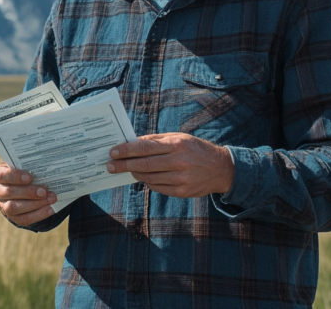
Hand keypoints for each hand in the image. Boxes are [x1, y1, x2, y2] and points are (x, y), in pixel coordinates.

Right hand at [0, 163, 56, 225]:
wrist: (20, 188)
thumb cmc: (24, 173)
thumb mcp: (23, 166)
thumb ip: (29, 166)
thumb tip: (45, 166)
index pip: (2, 175)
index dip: (15, 177)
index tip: (29, 178)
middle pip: (9, 193)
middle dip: (28, 193)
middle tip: (44, 191)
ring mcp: (3, 206)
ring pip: (14, 208)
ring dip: (34, 204)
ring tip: (50, 199)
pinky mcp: (12, 217)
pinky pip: (23, 219)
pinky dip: (38, 214)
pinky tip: (50, 209)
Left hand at [106, 133, 234, 197]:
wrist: (221, 169)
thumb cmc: (195, 149)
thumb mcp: (178, 138)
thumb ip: (156, 140)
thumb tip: (133, 142)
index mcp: (176, 145)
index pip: (145, 148)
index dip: (126, 150)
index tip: (112, 152)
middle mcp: (178, 162)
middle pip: (144, 164)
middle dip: (124, 165)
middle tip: (109, 165)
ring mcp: (181, 179)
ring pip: (149, 178)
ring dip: (134, 174)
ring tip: (125, 170)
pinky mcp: (182, 192)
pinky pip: (158, 188)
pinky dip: (148, 182)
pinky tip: (142, 177)